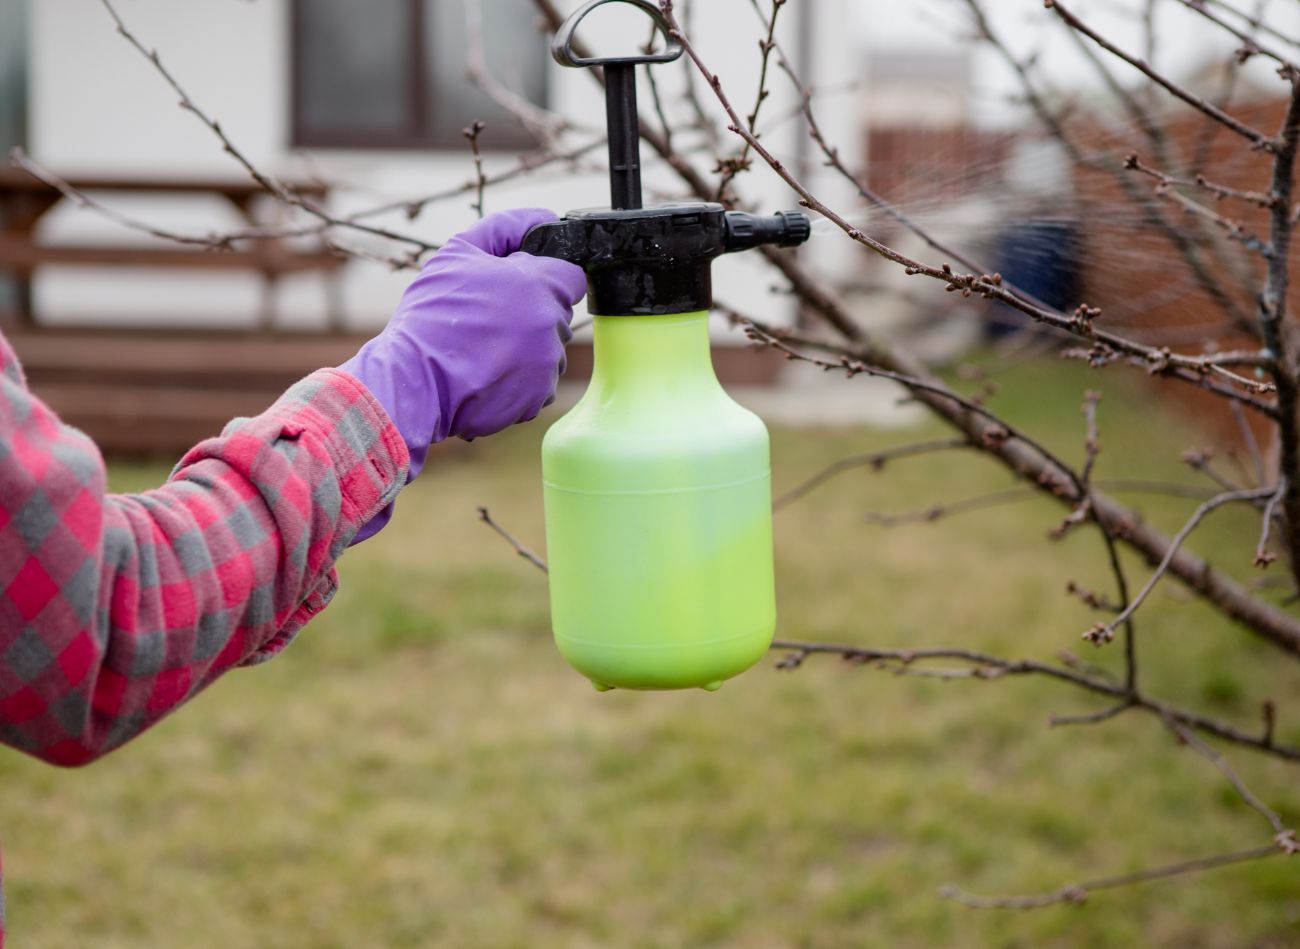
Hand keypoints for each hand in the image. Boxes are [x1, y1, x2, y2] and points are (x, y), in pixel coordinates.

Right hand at [339, 208, 585, 541]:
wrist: (412, 381)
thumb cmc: (431, 315)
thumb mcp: (458, 253)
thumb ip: (505, 227)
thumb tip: (543, 218)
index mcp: (538, 285)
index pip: (571, 276)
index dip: (545, 278)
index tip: (519, 287)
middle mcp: (551, 325)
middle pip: (559, 314)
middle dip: (533, 313)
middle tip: (490, 321)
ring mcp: (547, 365)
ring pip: (550, 349)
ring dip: (527, 347)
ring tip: (483, 350)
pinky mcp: (538, 397)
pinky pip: (539, 383)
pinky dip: (519, 379)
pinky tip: (486, 373)